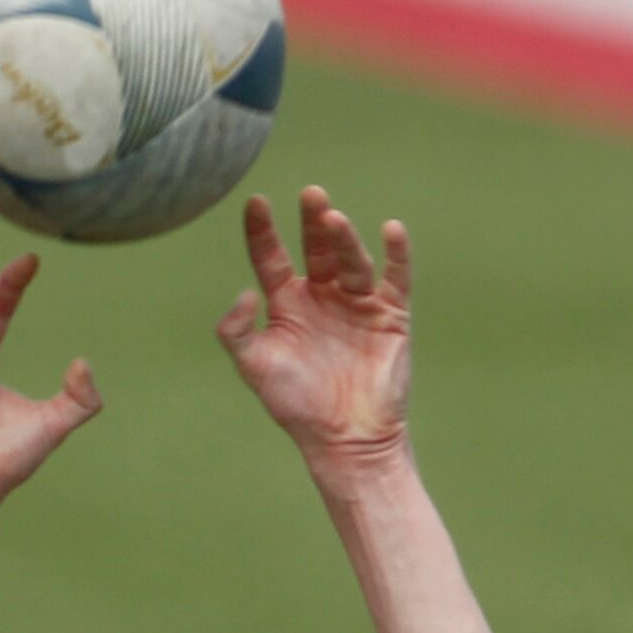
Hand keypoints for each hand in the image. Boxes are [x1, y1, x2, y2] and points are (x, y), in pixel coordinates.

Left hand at [216, 187, 410, 475]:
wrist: (345, 438)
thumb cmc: (296, 405)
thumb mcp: (254, 368)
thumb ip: (235, 332)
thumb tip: (244, 291)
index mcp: (288, 304)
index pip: (272, 257)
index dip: (263, 230)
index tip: (256, 202)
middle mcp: (322, 297)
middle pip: (316, 248)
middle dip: (311, 222)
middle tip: (310, 194)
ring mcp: (357, 303)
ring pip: (350, 260)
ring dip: (344, 238)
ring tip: (333, 218)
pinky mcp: (390, 315)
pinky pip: (395, 277)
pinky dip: (397, 254)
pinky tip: (391, 230)